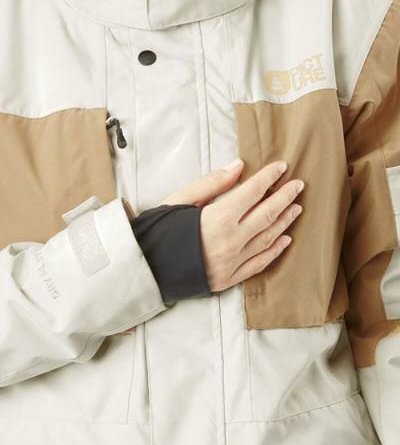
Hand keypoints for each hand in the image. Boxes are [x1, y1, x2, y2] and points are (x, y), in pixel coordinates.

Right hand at [161, 159, 303, 291]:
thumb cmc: (158, 230)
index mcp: (219, 218)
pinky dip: (274, 251)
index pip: (253, 192)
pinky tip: (285, 240)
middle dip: (285, 197)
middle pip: (268, 214)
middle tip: (299, 185)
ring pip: (268, 238)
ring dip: (285, 221)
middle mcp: (232, 240)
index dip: (270, 177)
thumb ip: (212, 183)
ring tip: (297, 208)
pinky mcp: (229, 278)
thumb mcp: (180, 199)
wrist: (145, 270)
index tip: (282, 167)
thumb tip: (238, 166)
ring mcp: (233, 262)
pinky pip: (259, 263)